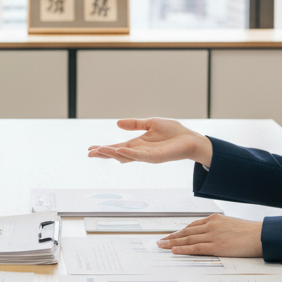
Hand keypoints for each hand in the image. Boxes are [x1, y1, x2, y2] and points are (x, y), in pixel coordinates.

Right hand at [87, 118, 213, 167]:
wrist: (190, 139)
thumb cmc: (174, 132)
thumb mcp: (151, 123)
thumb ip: (135, 124)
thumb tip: (117, 123)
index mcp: (138, 144)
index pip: (118, 147)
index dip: (105, 147)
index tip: (91, 148)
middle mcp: (140, 152)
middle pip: (118, 154)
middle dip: (104, 153)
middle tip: (90, 153)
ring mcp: (147, 156)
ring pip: (126, 156)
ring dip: (112, 154)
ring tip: (100, 151)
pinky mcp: (155, 157)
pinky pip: (139, 156)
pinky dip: (128, 153)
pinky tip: (119, 151)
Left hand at [156, 215, 263, 256]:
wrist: (261, 235)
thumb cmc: (250, 232)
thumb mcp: (232, 225)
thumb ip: (220, 229)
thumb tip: (213, 236)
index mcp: (214, 219)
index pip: (192, 226)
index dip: (180, 232)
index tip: (171, 235)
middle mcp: (210, 225)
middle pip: (186, 232)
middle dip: (172, 237)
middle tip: (160, 241)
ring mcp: (212, 235)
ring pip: (187, 239)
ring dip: (172, 243)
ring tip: (162, 246)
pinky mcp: (216, 245)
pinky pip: (195, 248)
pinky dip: (183, 249)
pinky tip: (174, 251)